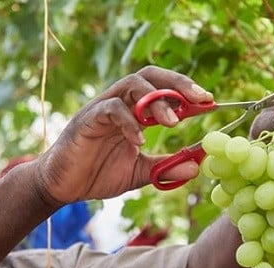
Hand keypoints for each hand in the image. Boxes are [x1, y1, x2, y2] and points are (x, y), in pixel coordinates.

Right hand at [34, 66, 212, 204]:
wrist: (62, 186)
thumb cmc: (98, 174)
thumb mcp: (140, 173)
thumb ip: (166, 168)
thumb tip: (196, 167)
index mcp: (135, 111)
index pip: (164, 90)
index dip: (187, 92)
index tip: (211, 102)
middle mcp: (121, 102)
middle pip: (151, 76)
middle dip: (178, 83)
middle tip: (201, 99)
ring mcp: (103, 107)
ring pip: (132, 85)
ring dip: (156, 100)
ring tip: (173, 123)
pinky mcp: (87, 119)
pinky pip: (111, 109)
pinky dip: (128, 121)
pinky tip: (140, 141)